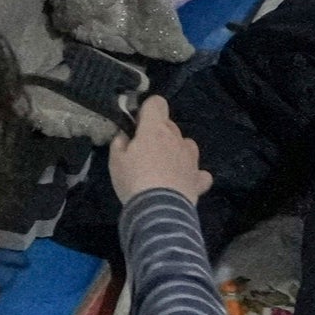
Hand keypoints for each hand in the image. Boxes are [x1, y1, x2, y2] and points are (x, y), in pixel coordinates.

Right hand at [110, 92, 212, 207]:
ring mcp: (191, 159)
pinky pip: (199, 172)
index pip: (157, 103)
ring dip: (177, 150)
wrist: (159, 211)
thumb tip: (125, 135)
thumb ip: (120, 142)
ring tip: (165, 167)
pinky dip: (193, 174)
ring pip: (186, 144)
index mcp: (155, 129)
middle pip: (170, 125)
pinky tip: (185, 182)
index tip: (138, 127)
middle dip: (158, 133)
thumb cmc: (134, 181)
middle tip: (145, 153)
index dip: (147, 111)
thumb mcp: (115, 160)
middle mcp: (176, 138)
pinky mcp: (199, 179)